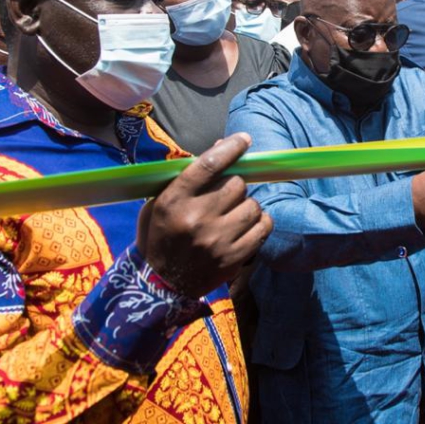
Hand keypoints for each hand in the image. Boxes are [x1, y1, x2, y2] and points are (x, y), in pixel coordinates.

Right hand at [136, 134, 273, 298]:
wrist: (160, 285)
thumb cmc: (161, 236)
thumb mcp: (160, 202)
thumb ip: (188, 175)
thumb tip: (222, 145)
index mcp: (173, 201)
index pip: (208, 165)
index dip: (230, 148)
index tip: (243, 139)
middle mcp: (196, 219)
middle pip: (236, 184)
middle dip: (234, 185)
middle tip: (225, 195)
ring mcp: (217, 240)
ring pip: (253, 204)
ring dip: (247, 205)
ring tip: (233, 213)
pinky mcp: (233, 257)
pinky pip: (263, 226)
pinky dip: (259, 222)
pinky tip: (245, 226)